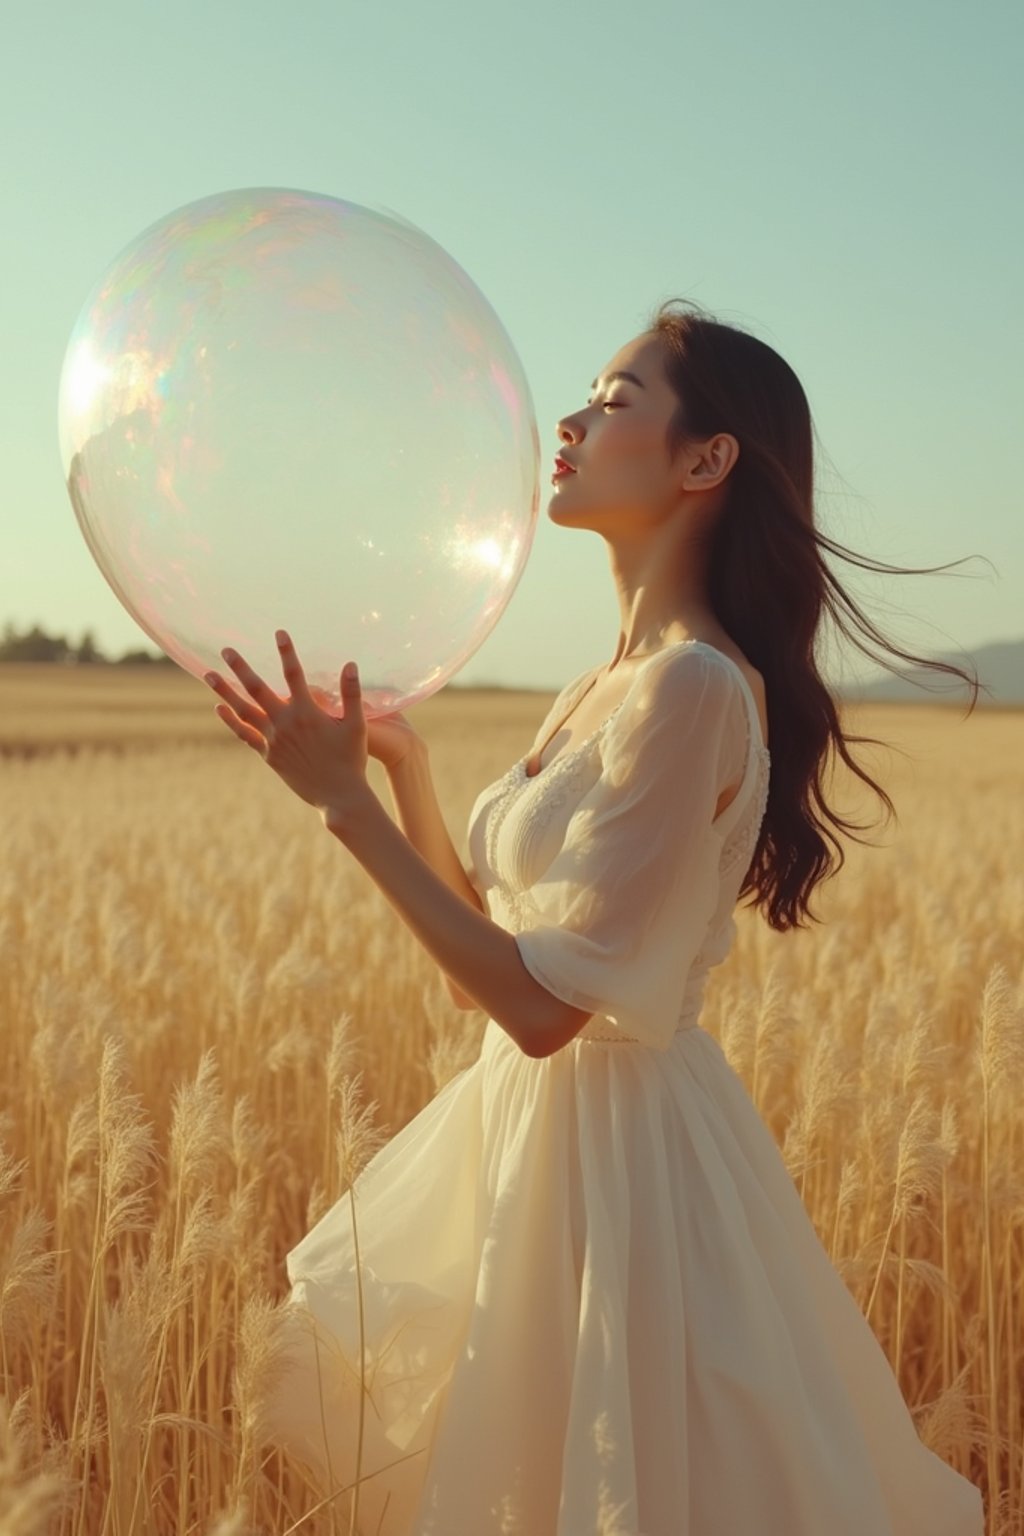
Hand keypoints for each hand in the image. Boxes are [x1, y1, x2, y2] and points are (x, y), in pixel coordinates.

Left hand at [204, 630, 369, 819]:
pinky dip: (230, 721)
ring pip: (243, 710)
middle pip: (257, 689)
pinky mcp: (268, 755)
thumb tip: (350, 664)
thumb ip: (352, 694)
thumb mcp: (356, 725)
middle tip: (226, 650)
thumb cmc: (351, 759)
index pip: (294, 675)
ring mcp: (273, 740)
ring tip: (208, 674)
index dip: (287, 652)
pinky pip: (244, 734)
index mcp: (307, 713)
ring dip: (225, 691)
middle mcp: (285, 724)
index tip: (279, 633)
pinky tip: (219, 708)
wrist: (337, 795)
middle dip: (240, 668)